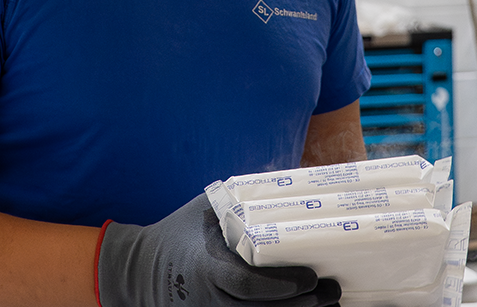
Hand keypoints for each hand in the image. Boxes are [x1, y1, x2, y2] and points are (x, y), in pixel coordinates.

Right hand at [96, 193, 340, 306]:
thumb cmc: (179, 232)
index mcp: (207, 268)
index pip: (249, 285)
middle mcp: (213, 299)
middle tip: (332, 289)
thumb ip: (235, 201)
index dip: (282, 285)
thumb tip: (276, 181)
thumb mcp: (202, 210)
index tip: (310, 277)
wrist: (144, 270)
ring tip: (328, 301)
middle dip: (302, 304)